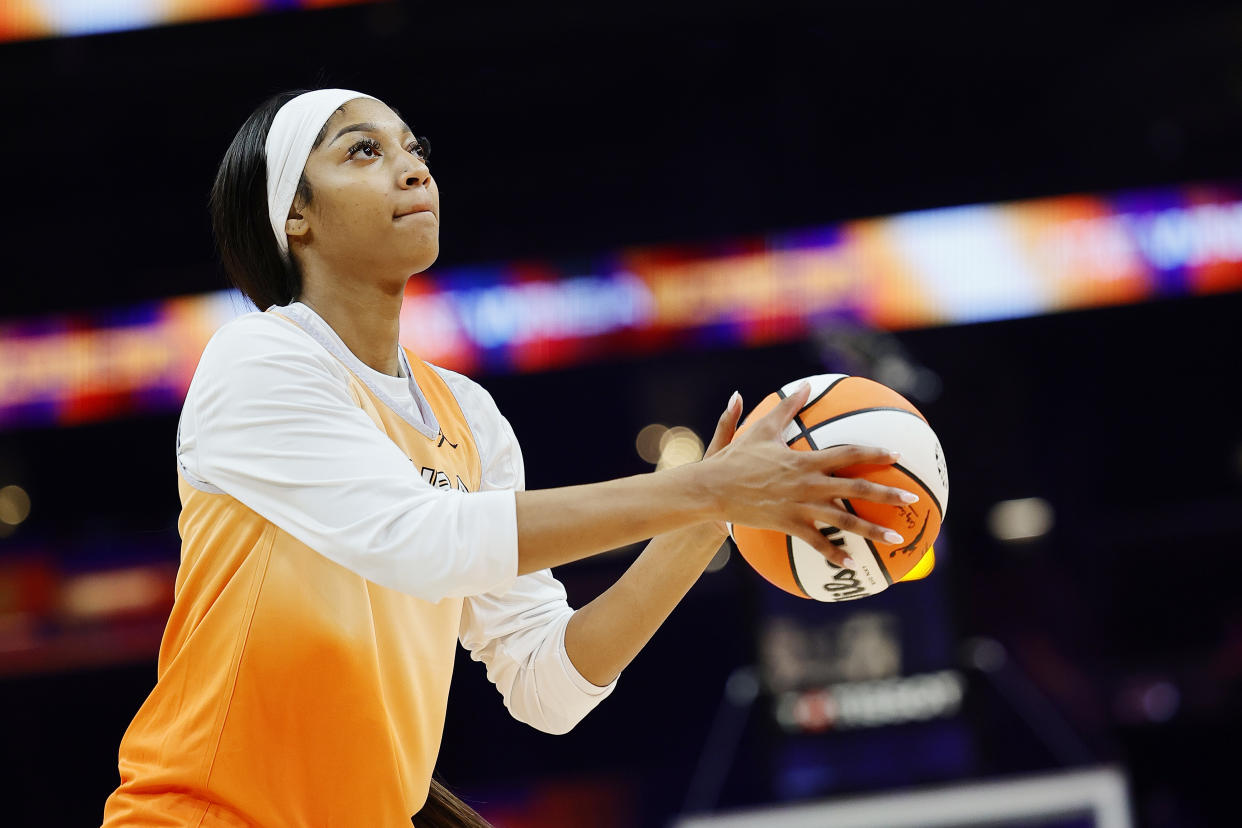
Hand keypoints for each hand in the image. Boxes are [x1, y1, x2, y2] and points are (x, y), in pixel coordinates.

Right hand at [698, 383, 915, 567]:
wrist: (713, 488)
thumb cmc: (735, 458)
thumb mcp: (762, 430)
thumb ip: (786, 408)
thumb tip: (805, 386)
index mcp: (805, 460)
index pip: (848, 453)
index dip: (874, 453)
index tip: (896, 455)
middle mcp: (808, 484)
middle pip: (856, 489)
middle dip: (888, 495)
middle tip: (912, 501)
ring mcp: (800, 507)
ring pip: (844, 521)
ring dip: (872, 531)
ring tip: (896, 540)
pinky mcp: (789, 525)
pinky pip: (817, 542)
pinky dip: (835, 554)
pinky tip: (852, 564)